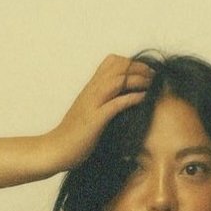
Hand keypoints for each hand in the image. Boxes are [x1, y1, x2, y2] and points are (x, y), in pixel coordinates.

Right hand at [47, 54, 154, 171]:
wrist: (56, 149)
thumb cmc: (74, 135)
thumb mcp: (89, 112)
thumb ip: (102, 103)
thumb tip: (120, 102)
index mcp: (91, 88)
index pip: (112, 62)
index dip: (131, 63)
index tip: (145, 72)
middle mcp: (91, 91)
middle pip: (117, 66)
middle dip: (139, 67)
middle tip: (154, 76)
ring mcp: (92, 104)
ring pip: (118, 80)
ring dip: (138, 79)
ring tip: (152, 84)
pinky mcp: (95, 119)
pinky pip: (116, 103)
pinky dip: (132, 98)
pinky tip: (143, 99)